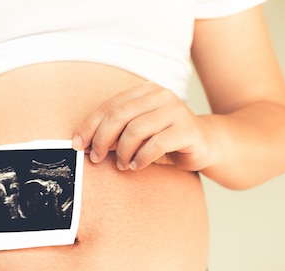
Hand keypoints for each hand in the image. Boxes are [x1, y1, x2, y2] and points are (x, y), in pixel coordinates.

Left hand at [72, 82, 216, 171]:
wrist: (206, 144)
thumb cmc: (165, 140)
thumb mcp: (137, 134)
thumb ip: (116, 134)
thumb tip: (86, 143)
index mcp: (145, 91)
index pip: (109, 106)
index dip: (90, 126)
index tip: (78, 144)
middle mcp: (160, 95)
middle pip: (119, 115)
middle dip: (102, 139)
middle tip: (95, 158)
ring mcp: (176, 110)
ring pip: (136, 129)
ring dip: (122, 151)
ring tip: (121, 165)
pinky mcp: (187, 129)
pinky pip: (157, 143)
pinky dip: (142, 157)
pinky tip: (137, 166)